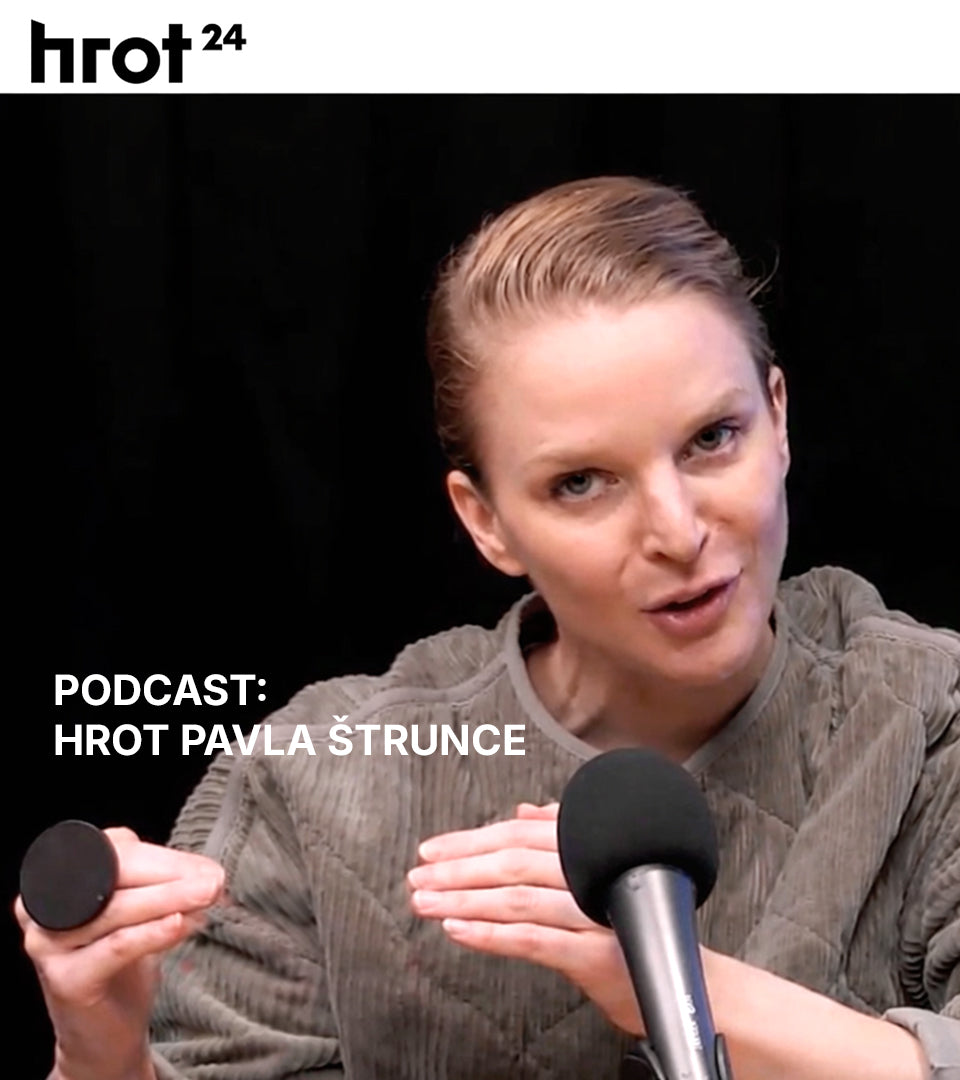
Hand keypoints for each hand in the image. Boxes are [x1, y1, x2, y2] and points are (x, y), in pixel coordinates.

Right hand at [14, 827, 224, 1079]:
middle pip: (115, 877)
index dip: (163, 857)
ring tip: (208, 896)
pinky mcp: (65, 980)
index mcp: (58, 883)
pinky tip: (180, 925)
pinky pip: (116, 947)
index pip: (114, 852)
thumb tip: (206, 870)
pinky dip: (152, 933)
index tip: (206, 866)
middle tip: (214, 879)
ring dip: (170, 898)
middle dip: (171, 874)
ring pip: (118, 909)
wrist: (104, 1035)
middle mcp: (42, 909)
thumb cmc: (122, 967)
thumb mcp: (138, 916)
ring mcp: (49, 945)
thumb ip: (158, 886)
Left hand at [410, 808, 929, 1079]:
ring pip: (518, 897)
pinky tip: (457, 931)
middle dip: (457, 867)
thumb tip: (523, 811)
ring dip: (463, 899)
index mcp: (593, 849)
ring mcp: (596, 914)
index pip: (520, 835)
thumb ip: (567, 840)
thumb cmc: (646, 931)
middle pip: (513, 861)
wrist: (697, 988)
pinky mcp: (598, 956)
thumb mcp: (606, 878)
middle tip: (417, 874)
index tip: (433, 849)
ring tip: (424, 902)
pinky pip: (536, 940)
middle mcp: (594, 873)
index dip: (472, 840)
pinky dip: (492, 934)